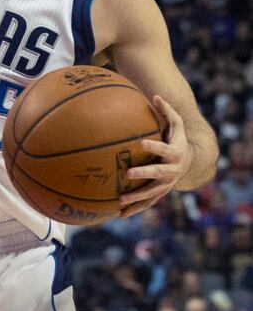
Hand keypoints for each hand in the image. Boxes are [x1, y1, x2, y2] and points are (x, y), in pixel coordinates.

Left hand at [119, 95, 191, 217]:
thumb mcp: (176, 124)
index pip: (165, 149)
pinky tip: (120, 215)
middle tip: (129, 173)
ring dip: (136, 198)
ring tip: (120, 201)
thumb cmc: (178, 140)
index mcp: (174, 154)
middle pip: (157, 174)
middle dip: (144, 173)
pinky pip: (147, 203)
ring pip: (151, 193)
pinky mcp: (160, 193)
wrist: (190, 163)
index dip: (155, 146)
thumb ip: (167, 111)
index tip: (142, 143)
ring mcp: (166, 185)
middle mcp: (171, 171)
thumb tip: (156, 95)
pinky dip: (135, 209)